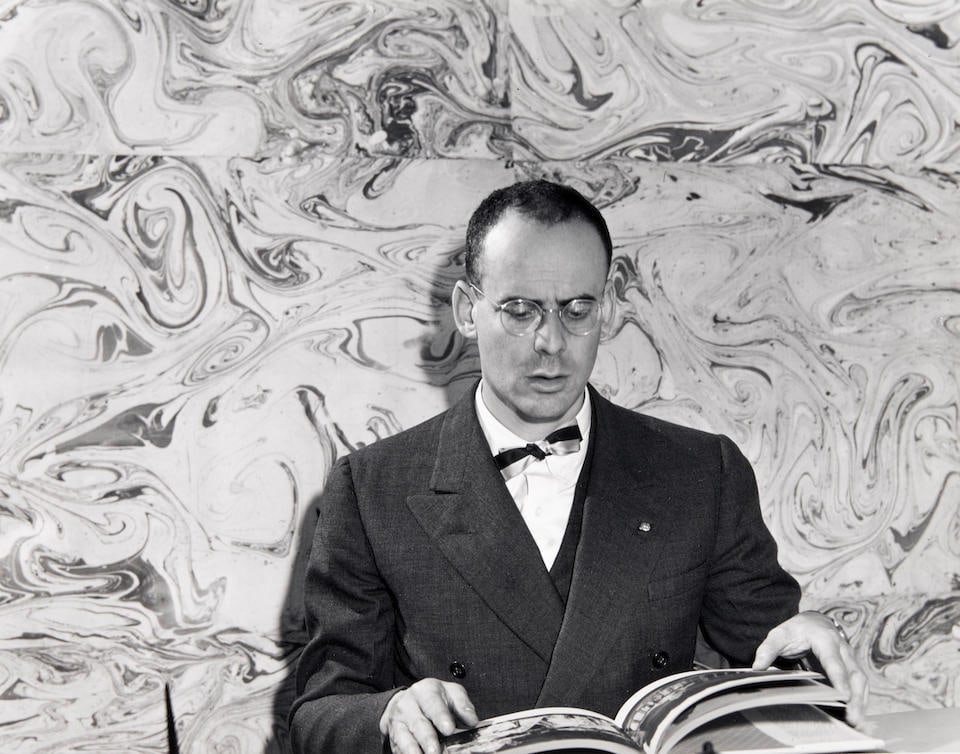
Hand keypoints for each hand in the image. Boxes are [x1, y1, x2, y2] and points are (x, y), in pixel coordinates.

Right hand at [379, 678, 478, 753]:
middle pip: (418, 723)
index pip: (432, 702)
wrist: (406, 701)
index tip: (449, 729)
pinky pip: (398, 747)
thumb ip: (462, 705)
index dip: (441, 716)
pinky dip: (406, 753)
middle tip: (435, 751)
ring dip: (414, 749)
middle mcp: (408, 704)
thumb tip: (472, 721)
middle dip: (427, 738)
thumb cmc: (434, 699)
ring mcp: (398, 721)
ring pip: (404, 737)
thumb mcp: (450, 694)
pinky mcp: (393, 736)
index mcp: (425, 690)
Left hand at [752, 610, 867, 727]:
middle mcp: (843, 650)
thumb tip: (757, 666)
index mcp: (825, 640)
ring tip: (856, 723)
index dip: (839, 678)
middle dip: (856, 697)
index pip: (834, 661)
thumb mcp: (780, 634)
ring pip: (860, 682)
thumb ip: (768, 649)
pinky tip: (855, 717)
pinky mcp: (851, 671)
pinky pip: (859, 687)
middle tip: (853, 718)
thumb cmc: (797, 630)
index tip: (844, 696)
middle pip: (854, 674)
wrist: (813, 622)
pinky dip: (860, 702)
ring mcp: (850, 660)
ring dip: (861, 703)